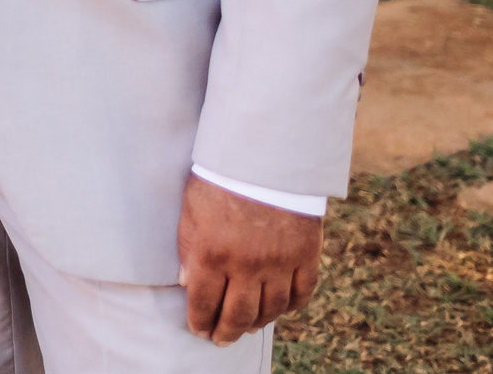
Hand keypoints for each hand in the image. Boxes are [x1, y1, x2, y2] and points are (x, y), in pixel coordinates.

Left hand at [177, 174, 321, 344]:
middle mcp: (246, 266)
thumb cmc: (219, 177)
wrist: (265, 154)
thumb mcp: (190, 209)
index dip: (200, 322)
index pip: (203, 304)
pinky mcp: (306, 256)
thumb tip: (186, 281)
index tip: (198, 330)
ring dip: (256, 323)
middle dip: (225, 332)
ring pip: (270, 310)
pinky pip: (301, 294)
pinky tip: (278, 308)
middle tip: (220, 339)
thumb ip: (187, 248)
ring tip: (246, 326)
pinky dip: (289, 306)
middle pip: (237, 316)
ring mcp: (279, 264)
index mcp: (212, 254)